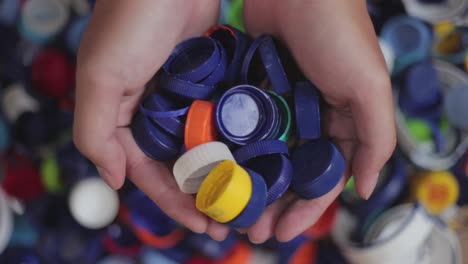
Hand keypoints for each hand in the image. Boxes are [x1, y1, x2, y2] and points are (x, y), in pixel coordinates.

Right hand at [73, 0, 232, 238]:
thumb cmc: (131, 22)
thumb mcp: (101, 76)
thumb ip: (96, 132)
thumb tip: (111, 180)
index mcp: (124, 117)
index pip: (147, 172)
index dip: (172, 202)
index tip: (202, 225)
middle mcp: (153, 112)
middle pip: (178, 165)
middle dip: (200, 194)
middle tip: (228, 219)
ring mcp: (182, 98)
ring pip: (202, 146)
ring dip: (220, 172)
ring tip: (245, 196)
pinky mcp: (207, 81)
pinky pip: (219, 119)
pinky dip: (232, 139)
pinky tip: (253, 158)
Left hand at [239, 0, 396, 242]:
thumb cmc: (337, 32)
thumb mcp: (369, 84)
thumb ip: (375, 137)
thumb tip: (366, 187)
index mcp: (338, 124)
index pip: (322, 179)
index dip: (306, 209)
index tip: (284, 232)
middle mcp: (306, 119)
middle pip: (287, 174)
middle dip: (271, 204)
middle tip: (251, 229)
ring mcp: (276, 107)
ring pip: (260, 157)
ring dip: (247, 185)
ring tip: (229, 210)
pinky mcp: (249, 91)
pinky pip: (238, 128)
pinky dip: (230, 151)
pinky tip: (215, 172)